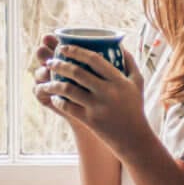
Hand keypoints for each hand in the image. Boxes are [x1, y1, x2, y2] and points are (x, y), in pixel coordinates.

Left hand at [34, 38, 149, 160]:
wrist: (134, 138)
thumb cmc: (135, 108)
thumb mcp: (137, 83)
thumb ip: (130, 63)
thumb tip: (119, 45)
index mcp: (118, 80)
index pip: (94, 59)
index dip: (76, 51)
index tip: (63, 47)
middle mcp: (107, 91)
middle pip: (77, 72)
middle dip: (59, 64)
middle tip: (50, 61)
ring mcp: (98, 106)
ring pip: (68, 89)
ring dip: (53, 84)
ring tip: (46, 81)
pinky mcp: (90, 120)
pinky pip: (68, 107)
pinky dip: (58, 101)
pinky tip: (54, 98)